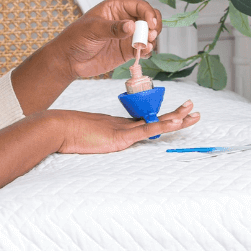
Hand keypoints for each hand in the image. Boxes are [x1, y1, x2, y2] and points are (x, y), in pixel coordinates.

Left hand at [49, 0, 163, 79]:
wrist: (69, 61)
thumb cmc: (75, 38)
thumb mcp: (92, 29)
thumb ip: (112, 28)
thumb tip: (131, 26)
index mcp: (116, 8)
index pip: (139, 6)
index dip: (148, 13)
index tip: (151, 24)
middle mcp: (125, 20)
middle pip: (148, 18)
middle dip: (154, 25)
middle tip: (150, 35)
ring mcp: (127, 36)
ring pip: (148, 34)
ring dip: (151, 39)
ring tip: (145, 46)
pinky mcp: (127, 50)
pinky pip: (143, 49)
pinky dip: (147, 51)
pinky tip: (143, 53)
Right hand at [51, 101, 199, 152]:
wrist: (57, 128)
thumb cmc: (68, 134)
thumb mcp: (88, 138)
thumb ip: (98, 139)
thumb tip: (98, 143)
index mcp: (118, 125)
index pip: (146, 121)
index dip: (162, 118)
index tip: (175, 114)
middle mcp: (124, 124)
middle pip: (156, 118)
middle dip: (176, 114)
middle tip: (193, 107)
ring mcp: (123, 129)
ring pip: (156, 123)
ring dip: (176, 118)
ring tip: (192, 113)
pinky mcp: (120, 136)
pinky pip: (145, 131)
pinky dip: (161, 127)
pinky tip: (175, 123)